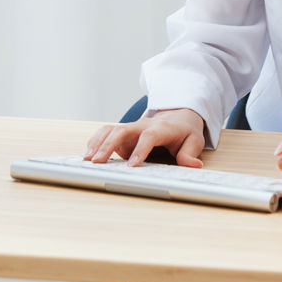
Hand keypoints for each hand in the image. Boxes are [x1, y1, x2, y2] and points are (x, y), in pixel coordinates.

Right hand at [83, 108, 206, 167]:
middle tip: (97, 162)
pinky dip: (95, 141)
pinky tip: (88, 154)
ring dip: (97, 143)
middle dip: (108, 145)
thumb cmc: (185, 131)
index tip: (132, 165)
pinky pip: (107, 133)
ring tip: (87, 159)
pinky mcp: (124, 134)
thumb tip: (192, 165)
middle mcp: (143, 125)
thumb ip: (190, 154)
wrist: (178, 116)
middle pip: (122, 130)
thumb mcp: (194, 141)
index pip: (149, 136)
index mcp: (161, 128)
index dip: (140, 150)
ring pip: (110, 129)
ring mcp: (131, 129)